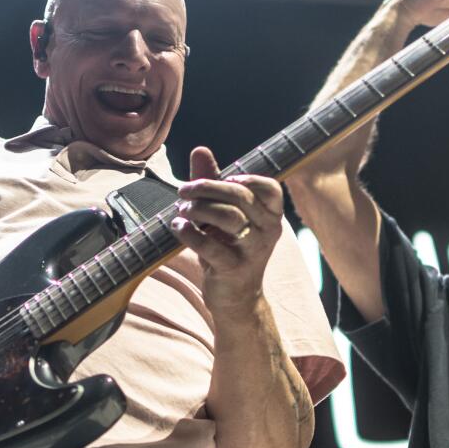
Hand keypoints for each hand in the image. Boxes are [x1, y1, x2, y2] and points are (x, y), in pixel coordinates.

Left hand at [172, 147, 283, 313]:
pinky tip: (177, 227)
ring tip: (181, 210)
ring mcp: (253, 251)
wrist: (236, 298)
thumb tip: (200, 150)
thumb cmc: (230, 248)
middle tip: (183, 190)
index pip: (270, 188)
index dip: (247, 179)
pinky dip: (189, 233)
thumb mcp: (224, 214)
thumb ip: (213, 182)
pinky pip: (210, 246)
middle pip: (240, 196)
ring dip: (197, 209)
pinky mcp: (233, 269)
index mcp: (271, 216)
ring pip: (227, 217)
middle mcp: (268, 231)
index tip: (223, 178)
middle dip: (206, 188)